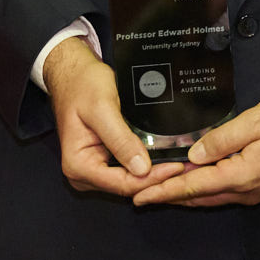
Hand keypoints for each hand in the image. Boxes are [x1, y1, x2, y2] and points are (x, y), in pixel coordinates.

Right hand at [43, 36, 184, 197]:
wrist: (73, 73)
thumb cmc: (82, 84)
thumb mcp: (102, 108)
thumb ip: (120, 139)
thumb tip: (141, 168)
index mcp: (77, 165)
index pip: (121, 183)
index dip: (151, 179)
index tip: (176, 167)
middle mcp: (82, 173)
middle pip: (126, 186)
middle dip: (155, 180)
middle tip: (185, 168)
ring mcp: (92, 169)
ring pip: (128, 181)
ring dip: (152, 175)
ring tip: (179, 165)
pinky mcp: (102, 161)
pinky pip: (126, 170)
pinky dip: (145, 166)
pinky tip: (163, 160)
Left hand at [131, 90, 259, 207]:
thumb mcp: (257, 120)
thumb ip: (222, 139)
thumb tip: (193, 155)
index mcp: (243, 175)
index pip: (193, 186)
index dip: (163, 191)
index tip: (137, 196)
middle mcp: (247, 190)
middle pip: (197, 197)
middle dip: (166, 195)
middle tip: (137, 192)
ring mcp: (255, 190)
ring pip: (209, 196)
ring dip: (182, 193)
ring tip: (155, 187)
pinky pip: (222, 190)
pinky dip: (200, 187)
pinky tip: (189, 178)